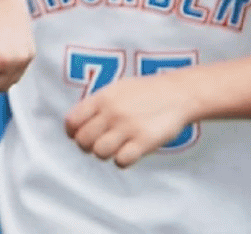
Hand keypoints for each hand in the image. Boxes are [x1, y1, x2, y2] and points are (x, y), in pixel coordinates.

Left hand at [65, 73, 193, 167]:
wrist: (178, 94)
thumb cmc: (145, 92)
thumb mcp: (116, 89)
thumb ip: (96, 104)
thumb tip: (75, 123)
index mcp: (101, 98)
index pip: (72, 121)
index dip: (72, 133)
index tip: (78, 136)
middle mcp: (111, 112)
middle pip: (83, 140)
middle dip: (87, 146)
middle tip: (97, 145)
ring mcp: (128, 127)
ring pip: (100, 152)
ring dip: (104, 154)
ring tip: (114, 149)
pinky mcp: (145, 141)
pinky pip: (122, 161)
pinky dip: (122, 161)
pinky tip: (128, 153)